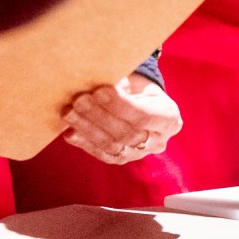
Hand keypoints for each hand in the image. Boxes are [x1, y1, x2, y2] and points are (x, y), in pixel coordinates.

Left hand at [62, 73, 182, 164]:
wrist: (139, 101)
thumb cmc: (137, 86)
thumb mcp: (136, 80)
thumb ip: (121, 83)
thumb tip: (96, 80)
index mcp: (169, 118)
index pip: (144, 116)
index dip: (120, 105)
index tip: (99, 90)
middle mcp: (159, 141)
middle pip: (127, 133)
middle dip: (100, 116)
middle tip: (79, 100)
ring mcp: (140, 153)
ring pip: (113, 146)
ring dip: (88, 129)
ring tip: (69, 113)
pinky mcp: (122, 159)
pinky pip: (103, 154)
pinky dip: (84, 143)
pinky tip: (70, 132)